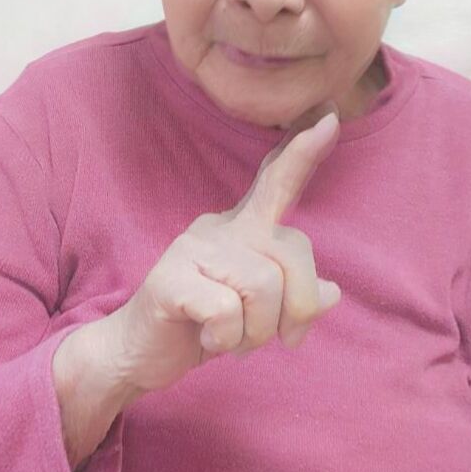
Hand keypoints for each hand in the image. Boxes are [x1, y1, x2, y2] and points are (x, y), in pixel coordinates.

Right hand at [111, 107, 342, 394]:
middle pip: (292, 252)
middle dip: (297, 309)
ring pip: (264, 286)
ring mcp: (192, 249)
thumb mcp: (258, 314)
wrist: (139, 353)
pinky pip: (227, 311)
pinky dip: (226, 339)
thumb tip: (331, 292)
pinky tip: (206, 340)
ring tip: (230, 339)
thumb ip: (293, 297)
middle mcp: (219, 228)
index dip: (303, 153)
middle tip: (272, 340)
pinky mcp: (169, 278)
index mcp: (242, 230)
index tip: (330, 118)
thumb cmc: (202, 327)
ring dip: (256, 333)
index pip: (276, 183)